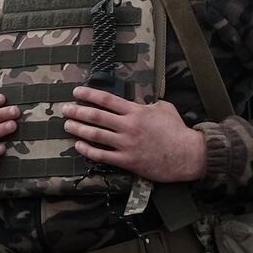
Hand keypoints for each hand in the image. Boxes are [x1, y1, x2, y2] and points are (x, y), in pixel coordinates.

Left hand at [61, 86, 206, 182]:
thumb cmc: (177, 131)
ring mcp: (126, 144)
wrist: (187, 155)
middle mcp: (128, 126)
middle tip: (65, 109)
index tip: (76, 92)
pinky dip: (88, 150)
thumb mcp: (164, 109)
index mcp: (137, 111)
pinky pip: (102, 155)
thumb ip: (149, 104)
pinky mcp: (127, 160)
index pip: (107, 100)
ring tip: (67, 126)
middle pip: (96, 116)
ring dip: (78, 129)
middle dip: (77, 111)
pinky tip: (78, 146)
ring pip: (95, 135)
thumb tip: (140, 103)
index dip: (89, 94)